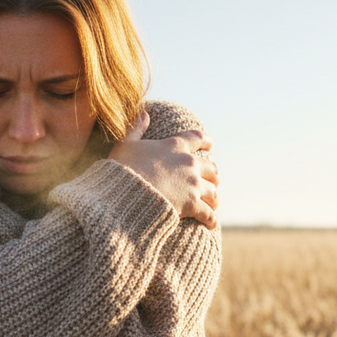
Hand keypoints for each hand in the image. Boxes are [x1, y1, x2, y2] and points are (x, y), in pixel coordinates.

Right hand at [107, 110, 219, 228]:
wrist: (124, 195)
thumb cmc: (122, 170)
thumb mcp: (125, 145)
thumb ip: (135, 128)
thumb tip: (143, 113)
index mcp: (174, 146)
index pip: (197, 138)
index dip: (206, 140)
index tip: (210, 144)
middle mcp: (189, 163)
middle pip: (211, 168)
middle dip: (212, 175)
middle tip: (210, 181)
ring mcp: (192, 184)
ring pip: (213, 191)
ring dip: (213, 198)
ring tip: (212, 204)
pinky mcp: (192, 204)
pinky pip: (208, 213)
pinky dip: (211, 219)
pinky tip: (210, 224)